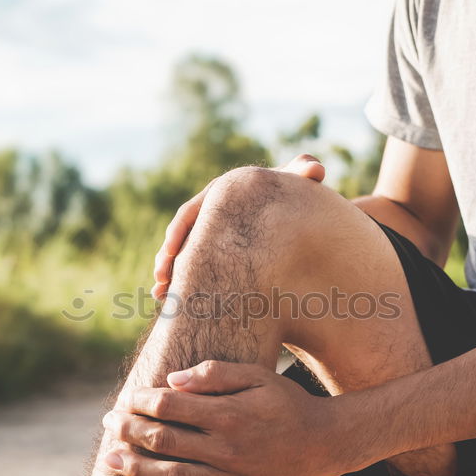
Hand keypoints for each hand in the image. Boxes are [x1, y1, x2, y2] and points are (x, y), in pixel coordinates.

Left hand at [102, 360, 343, 475]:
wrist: (328, 443)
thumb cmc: (289, 403)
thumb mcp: (258, 377)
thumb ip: (216, 374)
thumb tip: (173, 380)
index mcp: (227, 415)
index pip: (169, 407)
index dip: (141, 401)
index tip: (126, 397)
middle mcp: (226, 449)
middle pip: (163, 441)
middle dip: (129, 431)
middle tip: (109, 423)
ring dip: (137, 468)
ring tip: (111, 461)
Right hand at [152, 154, 325, 299]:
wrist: (293, 215)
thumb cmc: (292, 196)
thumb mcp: (296, 184)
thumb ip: (304, 173)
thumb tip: (314, 169)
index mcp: (219, 196)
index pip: (194, 212)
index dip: (180, 230)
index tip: (173, 249)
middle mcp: (210, 216)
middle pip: (182, 237)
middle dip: (169, 257)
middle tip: (161, 277)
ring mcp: (210, 237)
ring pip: (184, 258)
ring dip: (170, 275)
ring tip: (162, 295)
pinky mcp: (215, 256)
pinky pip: (194, 273)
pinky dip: (182, 288)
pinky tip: (173, 307)